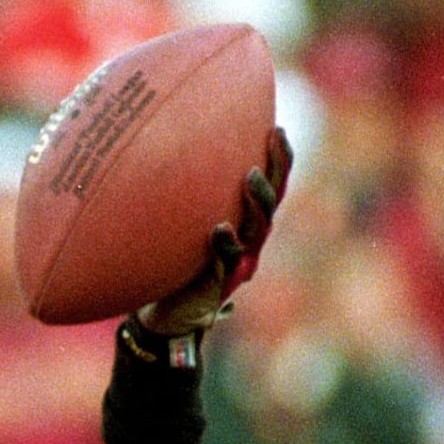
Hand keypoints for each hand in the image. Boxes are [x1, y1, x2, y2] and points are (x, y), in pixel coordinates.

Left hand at [137, 126, 293, 338]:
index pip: (271, 186)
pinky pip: (228, 262)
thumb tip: (164, 150)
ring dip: (257, 202)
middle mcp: (248, 241)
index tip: (276, 129)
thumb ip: (182, 201)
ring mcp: (238, 263)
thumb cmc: (172, 266)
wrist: (165, 315)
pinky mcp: (221, 285)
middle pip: (272, 201)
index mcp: (245, 224)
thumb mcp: (179, 229)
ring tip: (248, 177)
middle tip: (271, 140)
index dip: (279, 159)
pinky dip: (226, 245)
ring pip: (258, 229)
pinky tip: (220, 229)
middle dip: (276, 169)